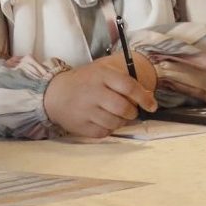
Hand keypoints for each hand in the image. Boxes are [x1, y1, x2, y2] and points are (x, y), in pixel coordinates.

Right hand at [43, 54, 160, 137]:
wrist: (54, 93)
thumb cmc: (85, 82)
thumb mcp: (102, 72)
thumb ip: (124, 82)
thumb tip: (148, 97)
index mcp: (101, 75)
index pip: (129, 87)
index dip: (144, 98)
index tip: (152, 106)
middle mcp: (93, 92)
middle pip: (124, 108)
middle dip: (133, 112)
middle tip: (131, 111)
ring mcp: (85, 110)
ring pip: (115, 123)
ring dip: (122, 122)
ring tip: (116, 115)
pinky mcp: (80, 126)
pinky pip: (104, 132)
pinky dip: (108, 129)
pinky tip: (103, 121)